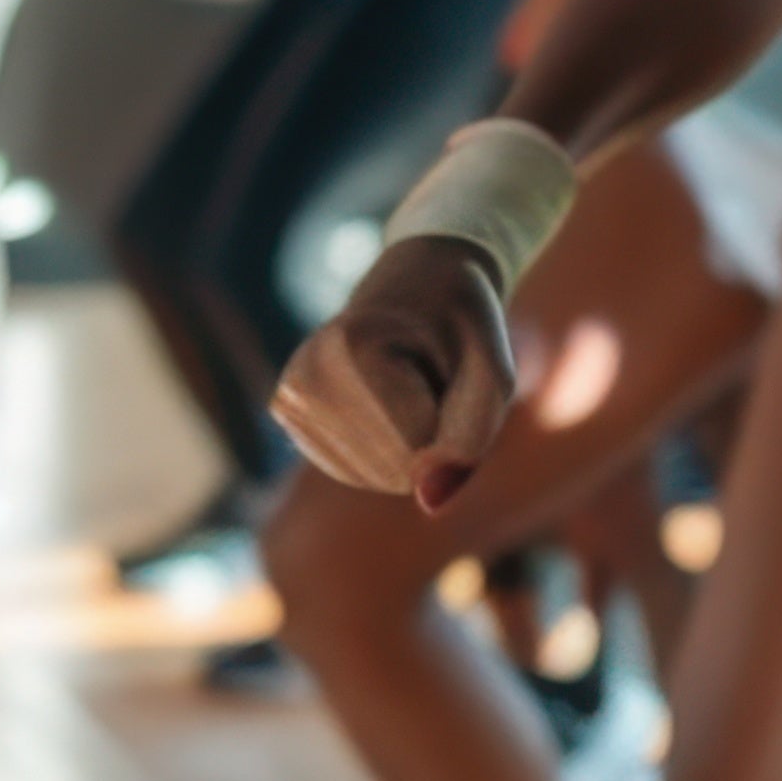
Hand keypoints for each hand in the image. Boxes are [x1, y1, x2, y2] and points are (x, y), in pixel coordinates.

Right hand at [274, 233, 516, 509]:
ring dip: (407, 439)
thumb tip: (429, 504)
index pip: (416, 454)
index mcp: (347, 354)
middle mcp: (303, 381)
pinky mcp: (290, 418)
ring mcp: (289, 402)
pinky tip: (380, 396)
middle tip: (424, 372)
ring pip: (374, 477)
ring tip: (403, 380)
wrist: (422, 277)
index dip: (449, 421)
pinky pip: (357, 472)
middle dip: (429, 434)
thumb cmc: (463, 324)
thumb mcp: (492, 373)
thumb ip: (471, 439)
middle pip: (392, 472)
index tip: (440, 362)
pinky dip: (384, 445)